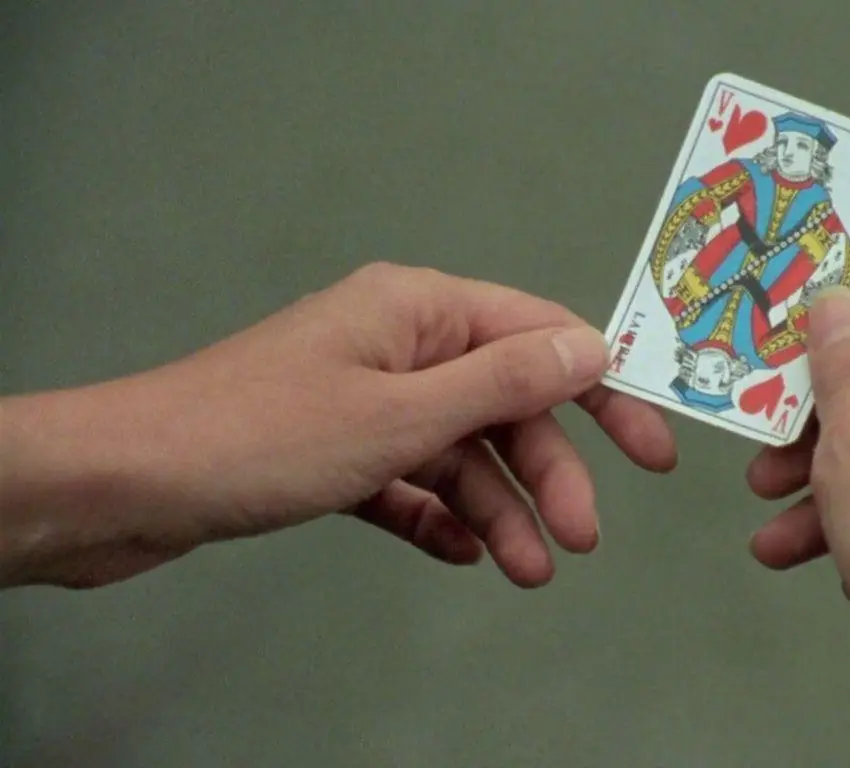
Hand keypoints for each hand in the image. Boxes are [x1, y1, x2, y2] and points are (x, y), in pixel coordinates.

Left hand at [0, 263, 676, 588]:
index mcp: (419, 310)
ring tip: (526, 572)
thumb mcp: (401, 414)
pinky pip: (410, 481)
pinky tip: (461, 553)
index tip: (652, 452)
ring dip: (499, 509)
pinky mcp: (333, 452)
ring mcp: (364, 399)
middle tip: (583, 539)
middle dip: (548, 472)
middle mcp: (398, 344)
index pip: (541, 337)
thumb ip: (503, 381)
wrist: (123, 486)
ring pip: (459, 451)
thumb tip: (592, 348)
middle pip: (504, 403)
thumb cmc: (262, 436)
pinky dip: (439, 515)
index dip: (605, 391)